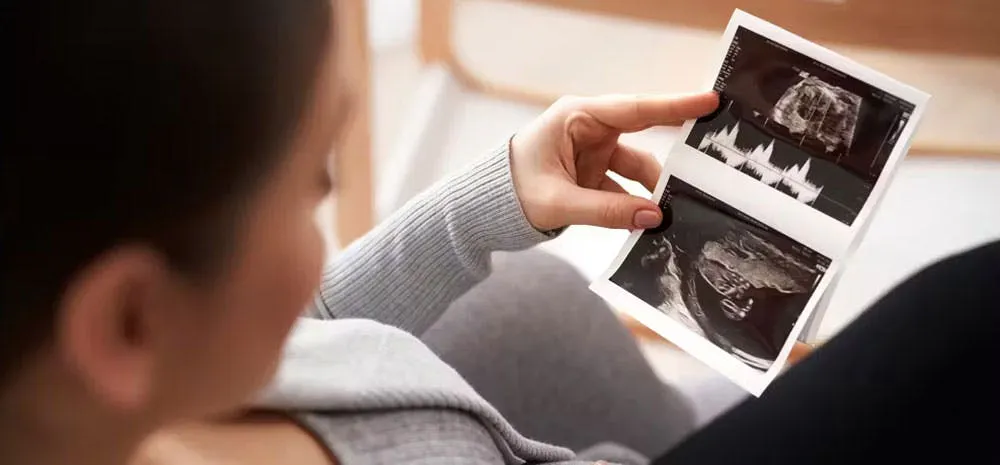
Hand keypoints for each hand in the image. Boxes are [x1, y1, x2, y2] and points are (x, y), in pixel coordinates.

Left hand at [510, 92, 718, 230]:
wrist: (483, 208)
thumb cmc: (508, 191)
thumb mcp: (557, 202)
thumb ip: (606, 211)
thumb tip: (652, 217)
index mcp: (577, 117)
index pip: (634, 109)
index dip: (674, 107)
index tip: (710, 102)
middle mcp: (589, 130)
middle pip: (643, 139)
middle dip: (671, 160)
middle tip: (706, 171)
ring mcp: (592, 153)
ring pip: (636, 171)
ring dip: (651, 194)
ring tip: (673, 216)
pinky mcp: (592, 176)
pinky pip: (623, 191)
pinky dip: (635, 208)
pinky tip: (650, 226)